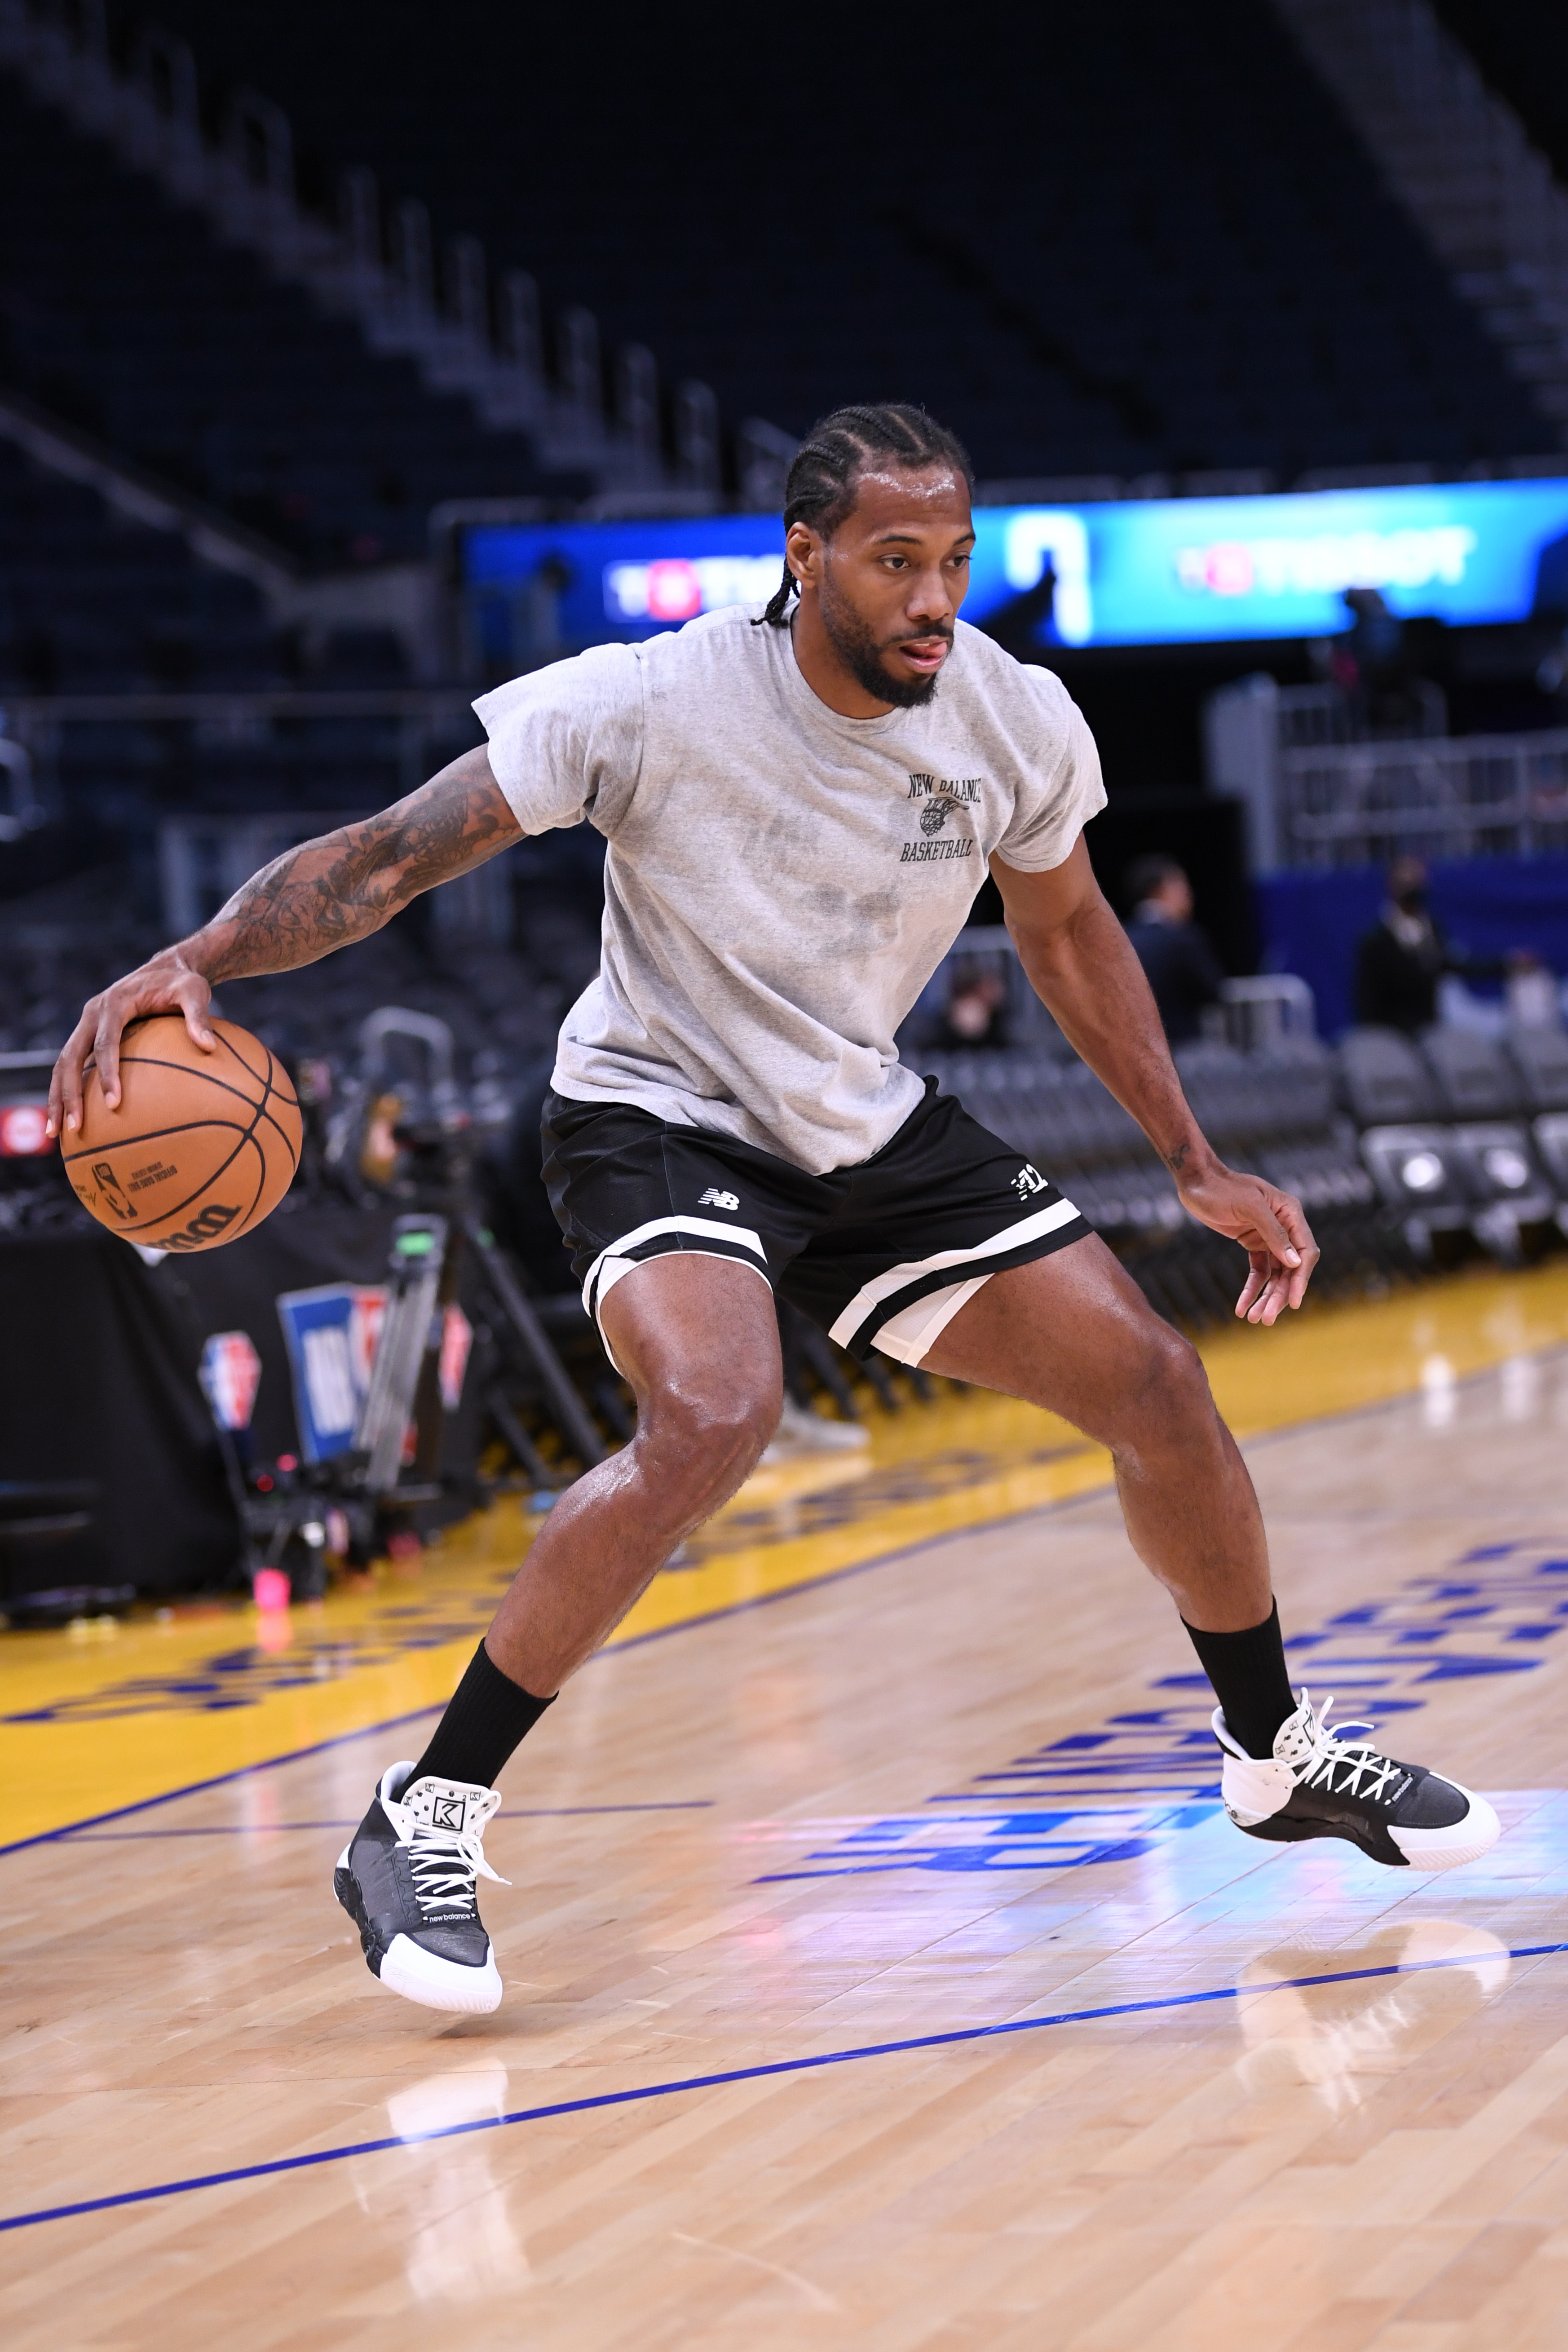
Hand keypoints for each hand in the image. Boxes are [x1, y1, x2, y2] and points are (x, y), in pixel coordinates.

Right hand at [47, 950, 215, 1137]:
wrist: (165, 969)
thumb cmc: (182, 983)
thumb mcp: (195, 991)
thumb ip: (199, 1016)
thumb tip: (209, 1047)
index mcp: (113, 1004)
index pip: (106, 1043)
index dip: (108, 1074)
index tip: (113, 1105)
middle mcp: (92, 1014)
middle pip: (70, 1058)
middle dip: (68, 1094)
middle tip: (72, 1127)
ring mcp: (87, 1025)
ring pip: (62, 1064)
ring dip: (57, 1098)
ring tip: (54, 1134)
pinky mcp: (88, 1036)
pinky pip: (72, 1066)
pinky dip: (66, 1091)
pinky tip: (71, 1121)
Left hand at [1174, 1159, 1318, 1325]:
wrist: (1195, 1181)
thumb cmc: (1221, 1188)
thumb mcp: (1248, 1207)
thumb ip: (1273, 1233)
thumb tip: (1295, 1262)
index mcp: (1291, 1213)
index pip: (1305, 1252)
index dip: (1300, 1279)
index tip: (1293, 1303)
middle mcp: (1284, 1226)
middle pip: (1290, 1269)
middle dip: (1279, 1295)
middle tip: (1267, 1319)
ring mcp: (1268, 1236)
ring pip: (1275, 1274)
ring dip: (1266, 1297)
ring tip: (1255, 1319)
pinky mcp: (1252, 1242)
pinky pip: (1258, 1272)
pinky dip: (1252, 1290)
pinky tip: (1242, 1307)